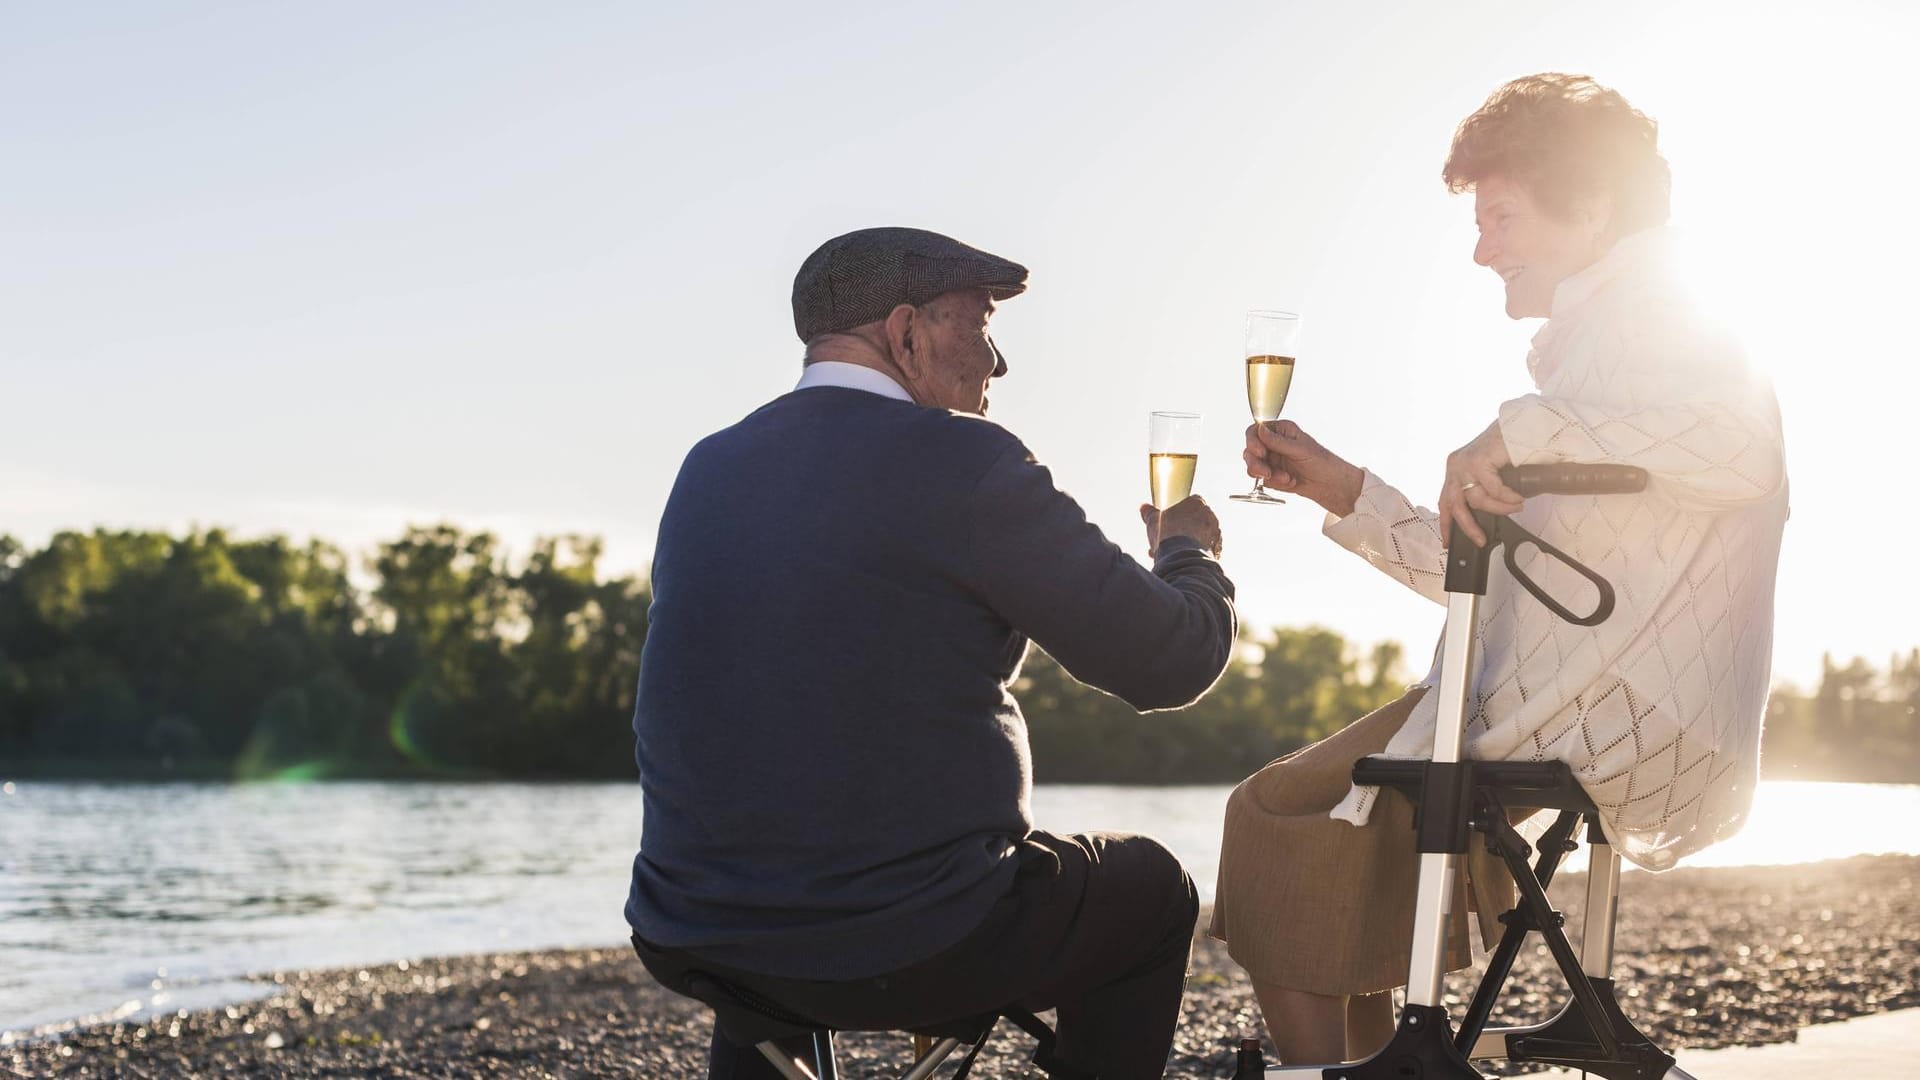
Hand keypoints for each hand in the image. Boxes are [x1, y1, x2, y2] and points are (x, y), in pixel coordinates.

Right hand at [1140, 495, 1221, 558]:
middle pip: (1194, 521)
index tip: (1168, 521)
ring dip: (1186, 543)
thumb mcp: (1153, 520)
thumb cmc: (1169, 534)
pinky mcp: (1217, 550)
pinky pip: (1203, 551)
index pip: (1189, 502)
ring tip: (1169, 552)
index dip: (1177, 513)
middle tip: (1167, 539)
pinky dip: (1193, 554)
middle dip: (1181, 530)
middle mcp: (1211, 516)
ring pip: (1199, 537)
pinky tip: (1179, 559)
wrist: (1182, 557)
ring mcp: (1215, 533)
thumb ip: (1149, 512)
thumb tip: (1144, 508)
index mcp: (1197, 503)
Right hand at [1244, 420, 1364, 516]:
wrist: (1330, 485)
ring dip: (1268, 475)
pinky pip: (1263, 480)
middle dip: (1257, 464)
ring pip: (1253, 467)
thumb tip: (1261, 429)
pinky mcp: (1272, 475)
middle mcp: (1273, 444)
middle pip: (1250, 450)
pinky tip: (1291, 482)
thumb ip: (1278, 441)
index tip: (1260, 452)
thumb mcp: (1300, 449)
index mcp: (1281, 431)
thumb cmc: (1322, 462)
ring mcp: (1272, 460)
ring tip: (1285, 479)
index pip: (1256, 431)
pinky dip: (1275, 483)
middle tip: (1266, 473)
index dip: (1253, 441)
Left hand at [1437, 420, 1525, 547]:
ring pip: (1477, 500)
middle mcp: (1455, 466)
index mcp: (1455, 469)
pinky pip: (1493, 490)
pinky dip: (1507, 497)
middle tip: (1481, 539)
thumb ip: (1480, 489)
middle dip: (1468, 526)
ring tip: (1516, 506)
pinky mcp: (1477, 461)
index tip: (1446, 541)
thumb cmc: (1506, 449)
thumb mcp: (1488, 474)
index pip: (1444, 501)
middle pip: (1455, 505)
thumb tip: (1482, 515)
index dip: (1445, 523)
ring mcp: (1464, 463)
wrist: (1519, 426)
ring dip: (1499, 508)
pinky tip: (1518, 497)